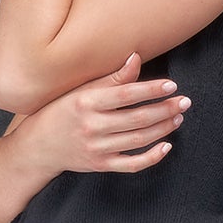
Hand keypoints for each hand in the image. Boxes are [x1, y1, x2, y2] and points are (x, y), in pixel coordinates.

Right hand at [10, 51, 188, 175]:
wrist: (38, 147)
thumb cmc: (61, 111)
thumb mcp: (81, 90)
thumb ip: (111, 78)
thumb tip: (136, 57)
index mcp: (86, 102)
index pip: (125, 95)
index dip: (151, 90)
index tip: (171, 86)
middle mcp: (91, 126)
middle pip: (137, 119)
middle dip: (165, 110)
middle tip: (185, 102)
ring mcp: (96, 148)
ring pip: (138, 140)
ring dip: (163, 129)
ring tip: (178, 117)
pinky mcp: (100, 165)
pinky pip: (131, 164)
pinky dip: (152, 157)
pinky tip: (166, 146)